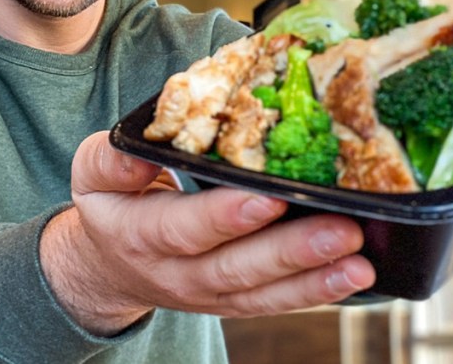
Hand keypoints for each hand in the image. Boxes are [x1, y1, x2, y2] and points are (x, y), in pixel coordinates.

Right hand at [40, 131, 374, 335]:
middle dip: (290, 251)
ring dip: (314, 278)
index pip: (183, 229)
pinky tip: (353, 276)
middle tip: (340, 230)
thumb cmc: (113, 204)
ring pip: (262, 293)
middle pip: (235, 268)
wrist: (109, 266)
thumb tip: (144, 149)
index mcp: (139, 235)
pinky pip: (276, 303)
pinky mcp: (234, 302)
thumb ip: (114, 159)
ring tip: (358, 260)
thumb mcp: (94, 172)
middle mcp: (176, 273)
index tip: (267, 198)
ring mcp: (208, 294)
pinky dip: (316, 292)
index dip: (224, 217)